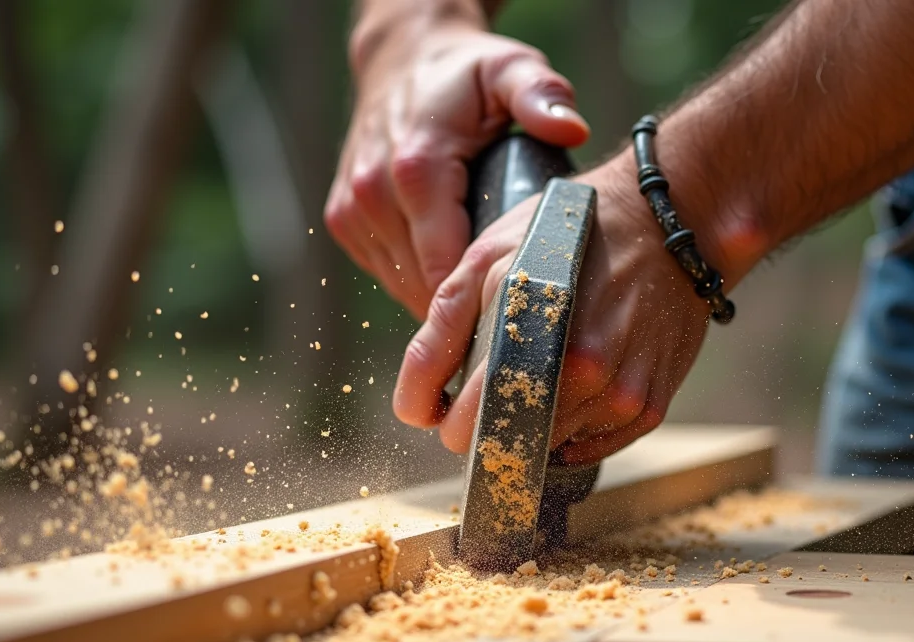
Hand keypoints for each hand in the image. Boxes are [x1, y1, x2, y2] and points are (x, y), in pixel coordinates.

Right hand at [324, 26, 589, 318]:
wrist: (403, 57)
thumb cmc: (466, 71)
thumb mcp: (510, 70)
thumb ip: (540, 95)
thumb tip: (571, 129)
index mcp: (416, 168)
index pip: (446, 269)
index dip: (483, 300)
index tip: (520, 310)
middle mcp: (372, 193)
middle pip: (422, 286)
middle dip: (466, 307)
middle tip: (513, 312)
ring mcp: (351, 210)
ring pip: (400, 286)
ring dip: (438, 299)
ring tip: (485, 297)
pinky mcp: (342, 220)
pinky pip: (383, 272)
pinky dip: (414, 279)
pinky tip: (451, 276)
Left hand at [393, 153, 711, 463]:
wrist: (662, 220)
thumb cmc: (565, 235)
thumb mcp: (486, 261)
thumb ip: (439, 334)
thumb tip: (413, 412)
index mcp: (527, 342)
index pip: (464, 430)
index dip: (450, 419)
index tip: (456, 400)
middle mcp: (579, 376)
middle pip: (510, 443)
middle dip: (496, 419)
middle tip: (508, 371)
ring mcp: (621, 394)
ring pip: (553, 447)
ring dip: (541, 420)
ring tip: (552, 364)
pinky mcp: (651, 405)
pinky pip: (598, 445)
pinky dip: (580, 426)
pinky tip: (580, 383)